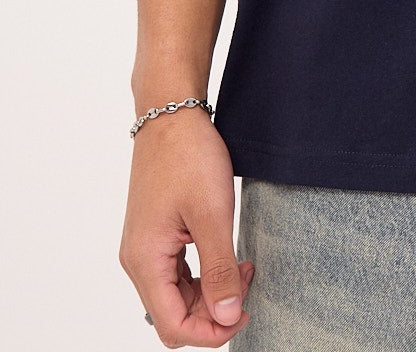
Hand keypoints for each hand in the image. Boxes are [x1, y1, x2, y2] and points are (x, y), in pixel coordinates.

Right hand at [119, 107, 254, 345]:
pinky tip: (229, 257)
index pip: (173, 326)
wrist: (170, 115)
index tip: (243, 313)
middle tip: (247, 281)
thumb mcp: (213, 214)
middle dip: (213, 311)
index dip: (210, 332)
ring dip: (210, 293)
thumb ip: (220, 269)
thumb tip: (226, 317)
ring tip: (243, 267)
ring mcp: (145, 248)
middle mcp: (138, 261)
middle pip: (173, 315)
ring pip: (176, 297)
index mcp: (145, 261)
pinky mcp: (155, 236)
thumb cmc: (189, 157)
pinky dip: (203, 275)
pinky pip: (177, 274)